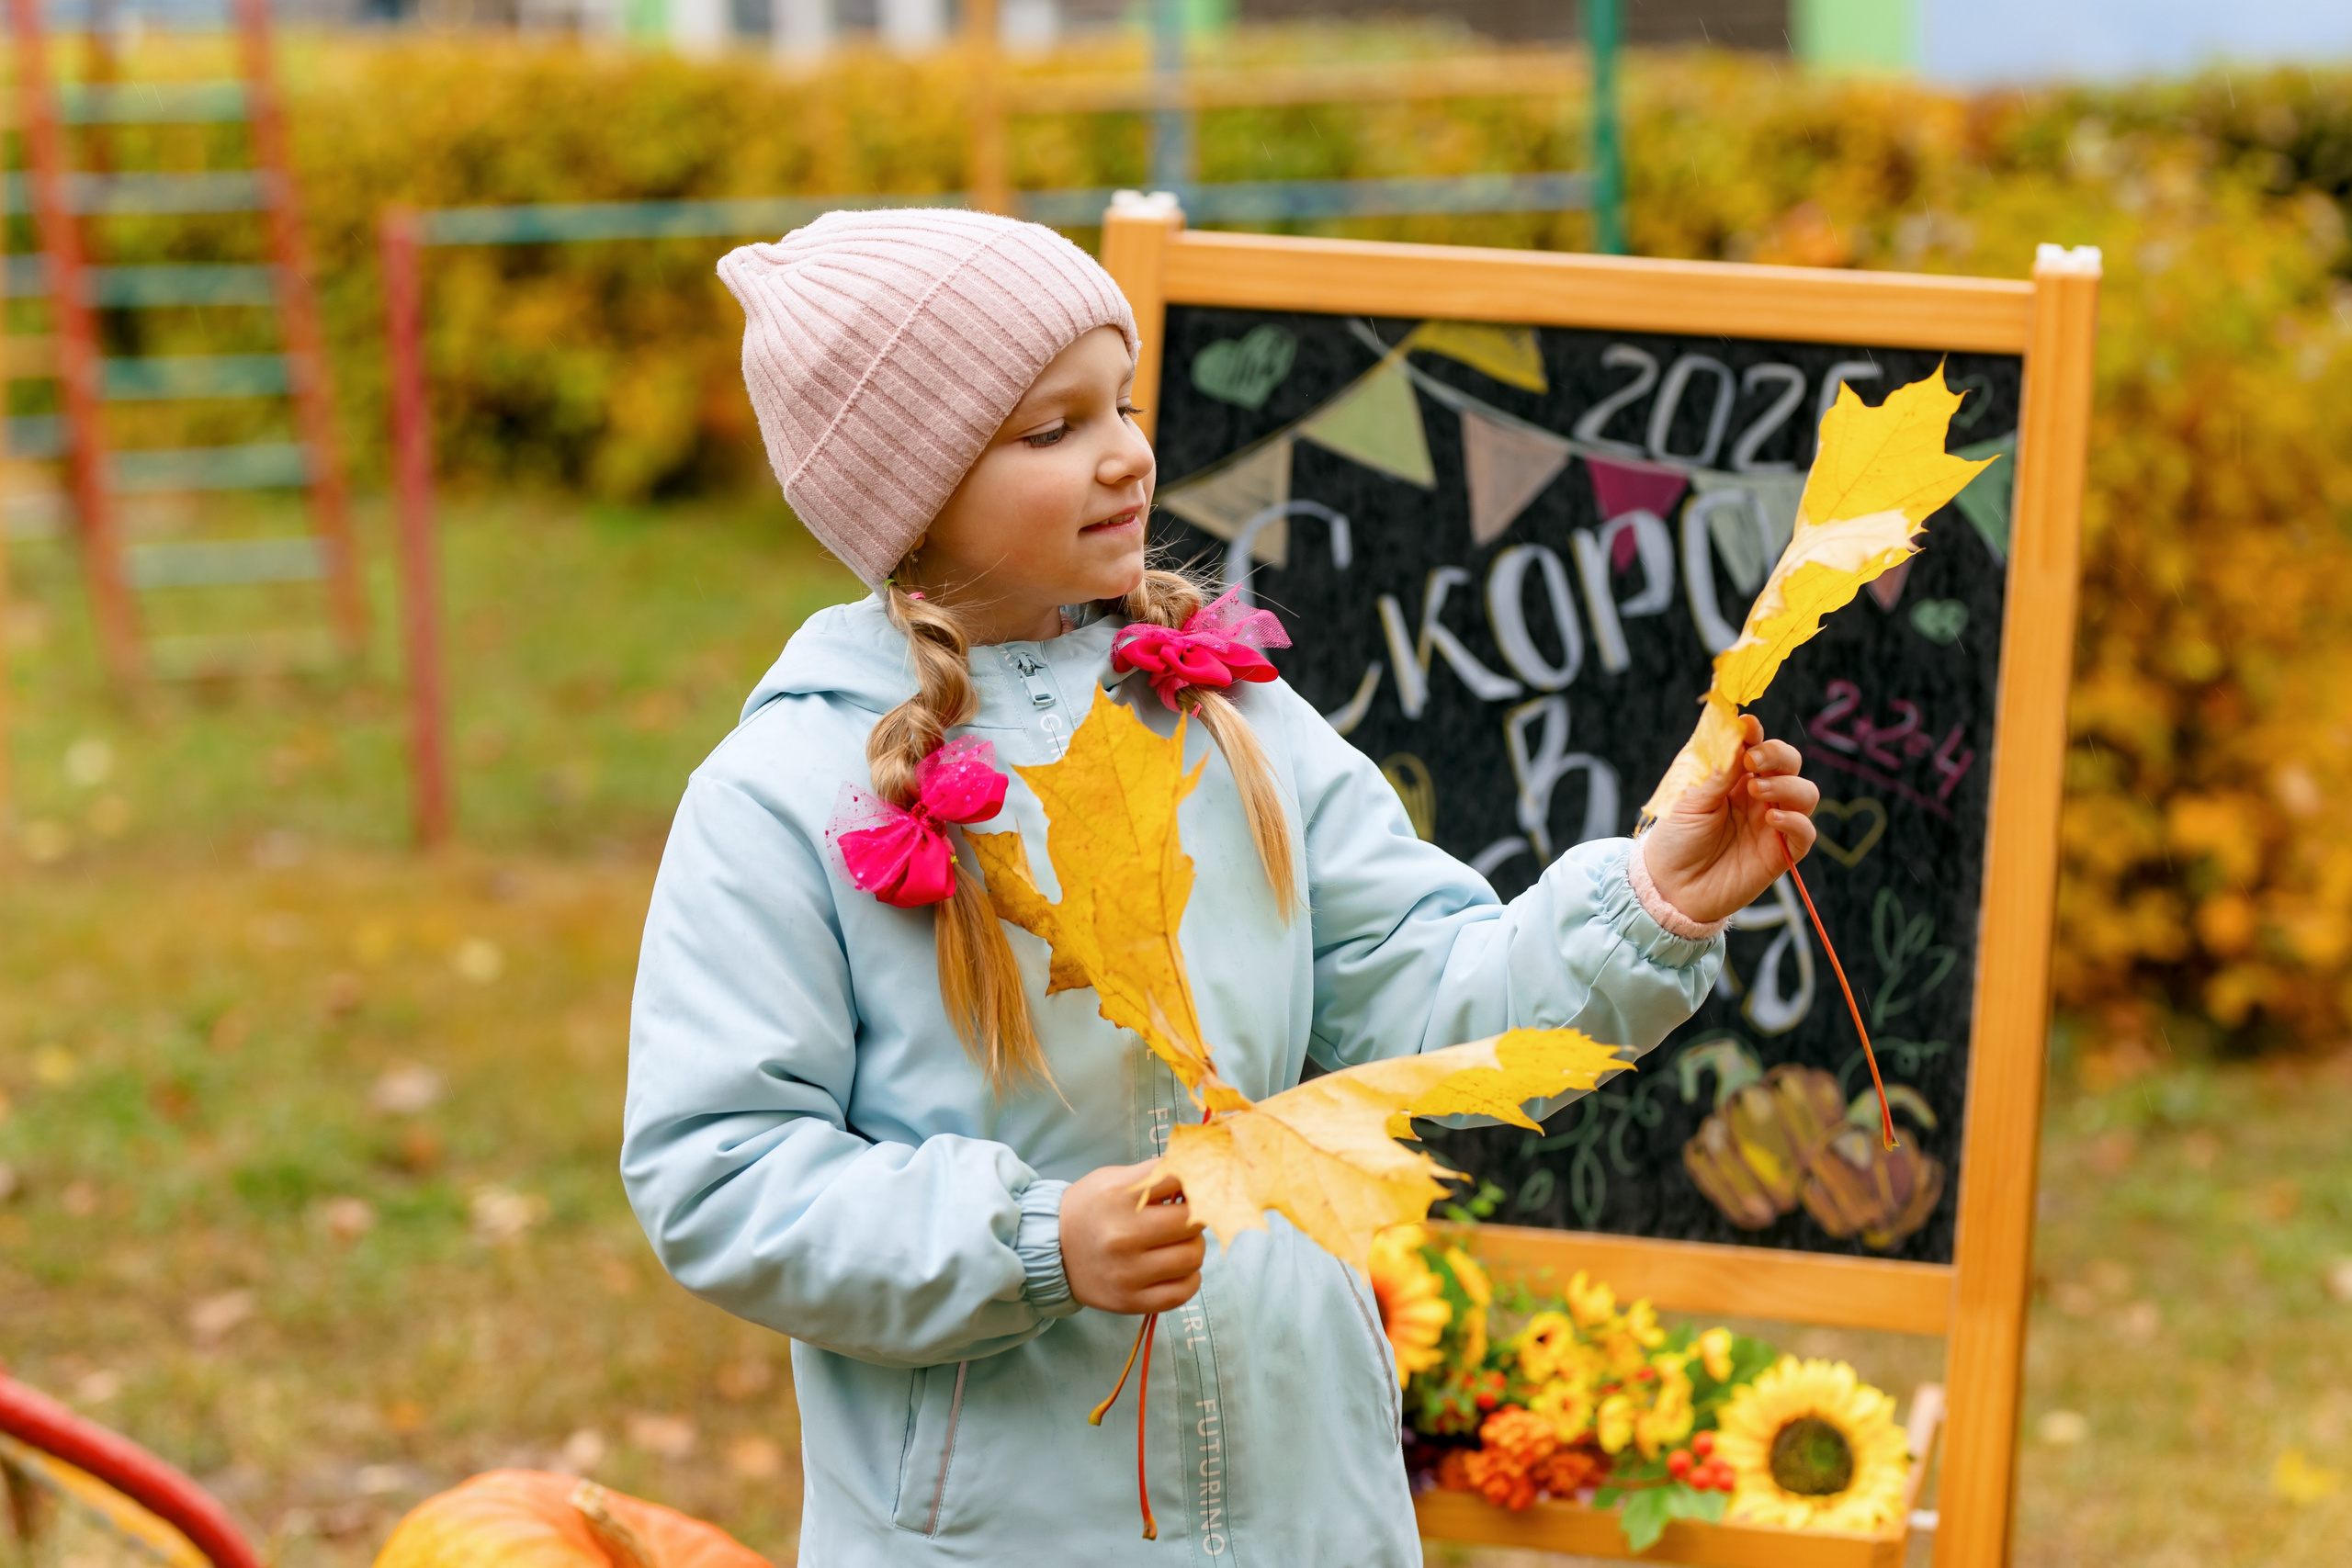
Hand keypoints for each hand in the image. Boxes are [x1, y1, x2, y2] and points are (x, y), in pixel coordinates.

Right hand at [1060, 1161, 1204, 1314]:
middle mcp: (1123, 1234)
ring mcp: (1127, 1272)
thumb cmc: (1091, 1208)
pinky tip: (1177, 1268)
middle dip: (1196, 1215)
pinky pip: (1184, 1291)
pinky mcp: (1130, 1300)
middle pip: (1193, 1220)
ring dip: (1193, 1247)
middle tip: (1184, 1217)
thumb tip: (1203, 1174)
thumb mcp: (1115, 1178)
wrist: (1051, 1250)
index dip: (1196, 1180)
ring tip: (1178, 1243)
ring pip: (1193, 1256)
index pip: (1181, 1178)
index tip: (1193, 1187)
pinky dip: (1189, 1278)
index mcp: (1120, 1195)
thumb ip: (1157, 1173)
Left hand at [1642, 714, 1819, 925]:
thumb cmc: (1676, 839)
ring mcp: (1772, 822)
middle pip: (1790, 763)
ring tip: (1756, 791)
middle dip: (1778, 754)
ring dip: (1787, 785)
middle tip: (1753, 762)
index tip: (1747, 728)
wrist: (1671, 887)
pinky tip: (1772, 818)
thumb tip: (1740, 728)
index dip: (1757, 733)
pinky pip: (1806, 831)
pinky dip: (1796, 820)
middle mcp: (1758, 795)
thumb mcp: (1690, 798)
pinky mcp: (1780, 852)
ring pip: (1805, 792)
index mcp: (1734, 776)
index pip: (1757, 744)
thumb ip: (1718, 767)